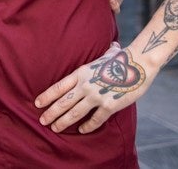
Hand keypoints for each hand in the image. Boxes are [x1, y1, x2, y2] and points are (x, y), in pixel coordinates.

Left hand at [35, 42, 149, 133]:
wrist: (140, 64)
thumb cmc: (124, 58)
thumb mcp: (107, 55)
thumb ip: (104, 54)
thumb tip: (112, 46)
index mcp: (81, 73)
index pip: (59, 86)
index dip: (47, 96)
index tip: (37, 103)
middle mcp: (85, 85)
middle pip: (63, 102)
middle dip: (51, 113)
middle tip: (42, 121)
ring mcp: (96, 96)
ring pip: (75, 113)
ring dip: (63, 122)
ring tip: (55, 128)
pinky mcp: (109, 106)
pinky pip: (95, 119)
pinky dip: (88, 127)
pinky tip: (82, 130)